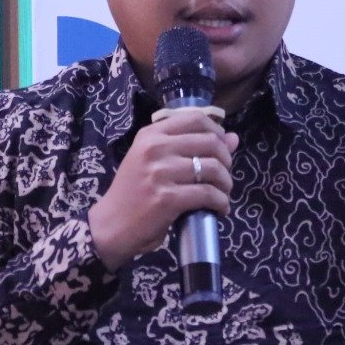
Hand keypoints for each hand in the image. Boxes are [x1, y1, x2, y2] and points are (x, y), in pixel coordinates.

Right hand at [87, 110, 239, 272]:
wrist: (110, 226)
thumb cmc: (135, 193)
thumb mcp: (156, 162)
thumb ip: (192, 147)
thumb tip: (233, 138)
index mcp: (151, 134)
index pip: (197, 118)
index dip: (218, 133)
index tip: (222, 150)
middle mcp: (155, 148)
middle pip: (211, 142)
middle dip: (226, 161)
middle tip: (223, 178)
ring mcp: (160, 172)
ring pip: (213, 168)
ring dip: (226, 184)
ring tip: (222, 194)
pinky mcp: (167, 198)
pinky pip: (208, 194)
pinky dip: (221, 203)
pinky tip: (220, 209)